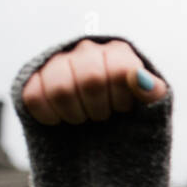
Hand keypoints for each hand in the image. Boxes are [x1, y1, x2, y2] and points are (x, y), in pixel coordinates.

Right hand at [21, 39, 166, 125]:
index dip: (120, 99)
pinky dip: (50, 117)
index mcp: (119, 53)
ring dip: (75, 115)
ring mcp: (58, 61)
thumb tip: (140, 77)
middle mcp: (87, 50)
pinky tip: (62, 119)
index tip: (123, 109)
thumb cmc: (130, 120)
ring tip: (84, 117)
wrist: (103, 136)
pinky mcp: (34, 78)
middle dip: (99, 109)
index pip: (118, 71)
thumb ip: (152, 92)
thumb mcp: (150, 109)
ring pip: (60, 89)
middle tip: (102, 116)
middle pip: (90, 80)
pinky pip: (33, 97)